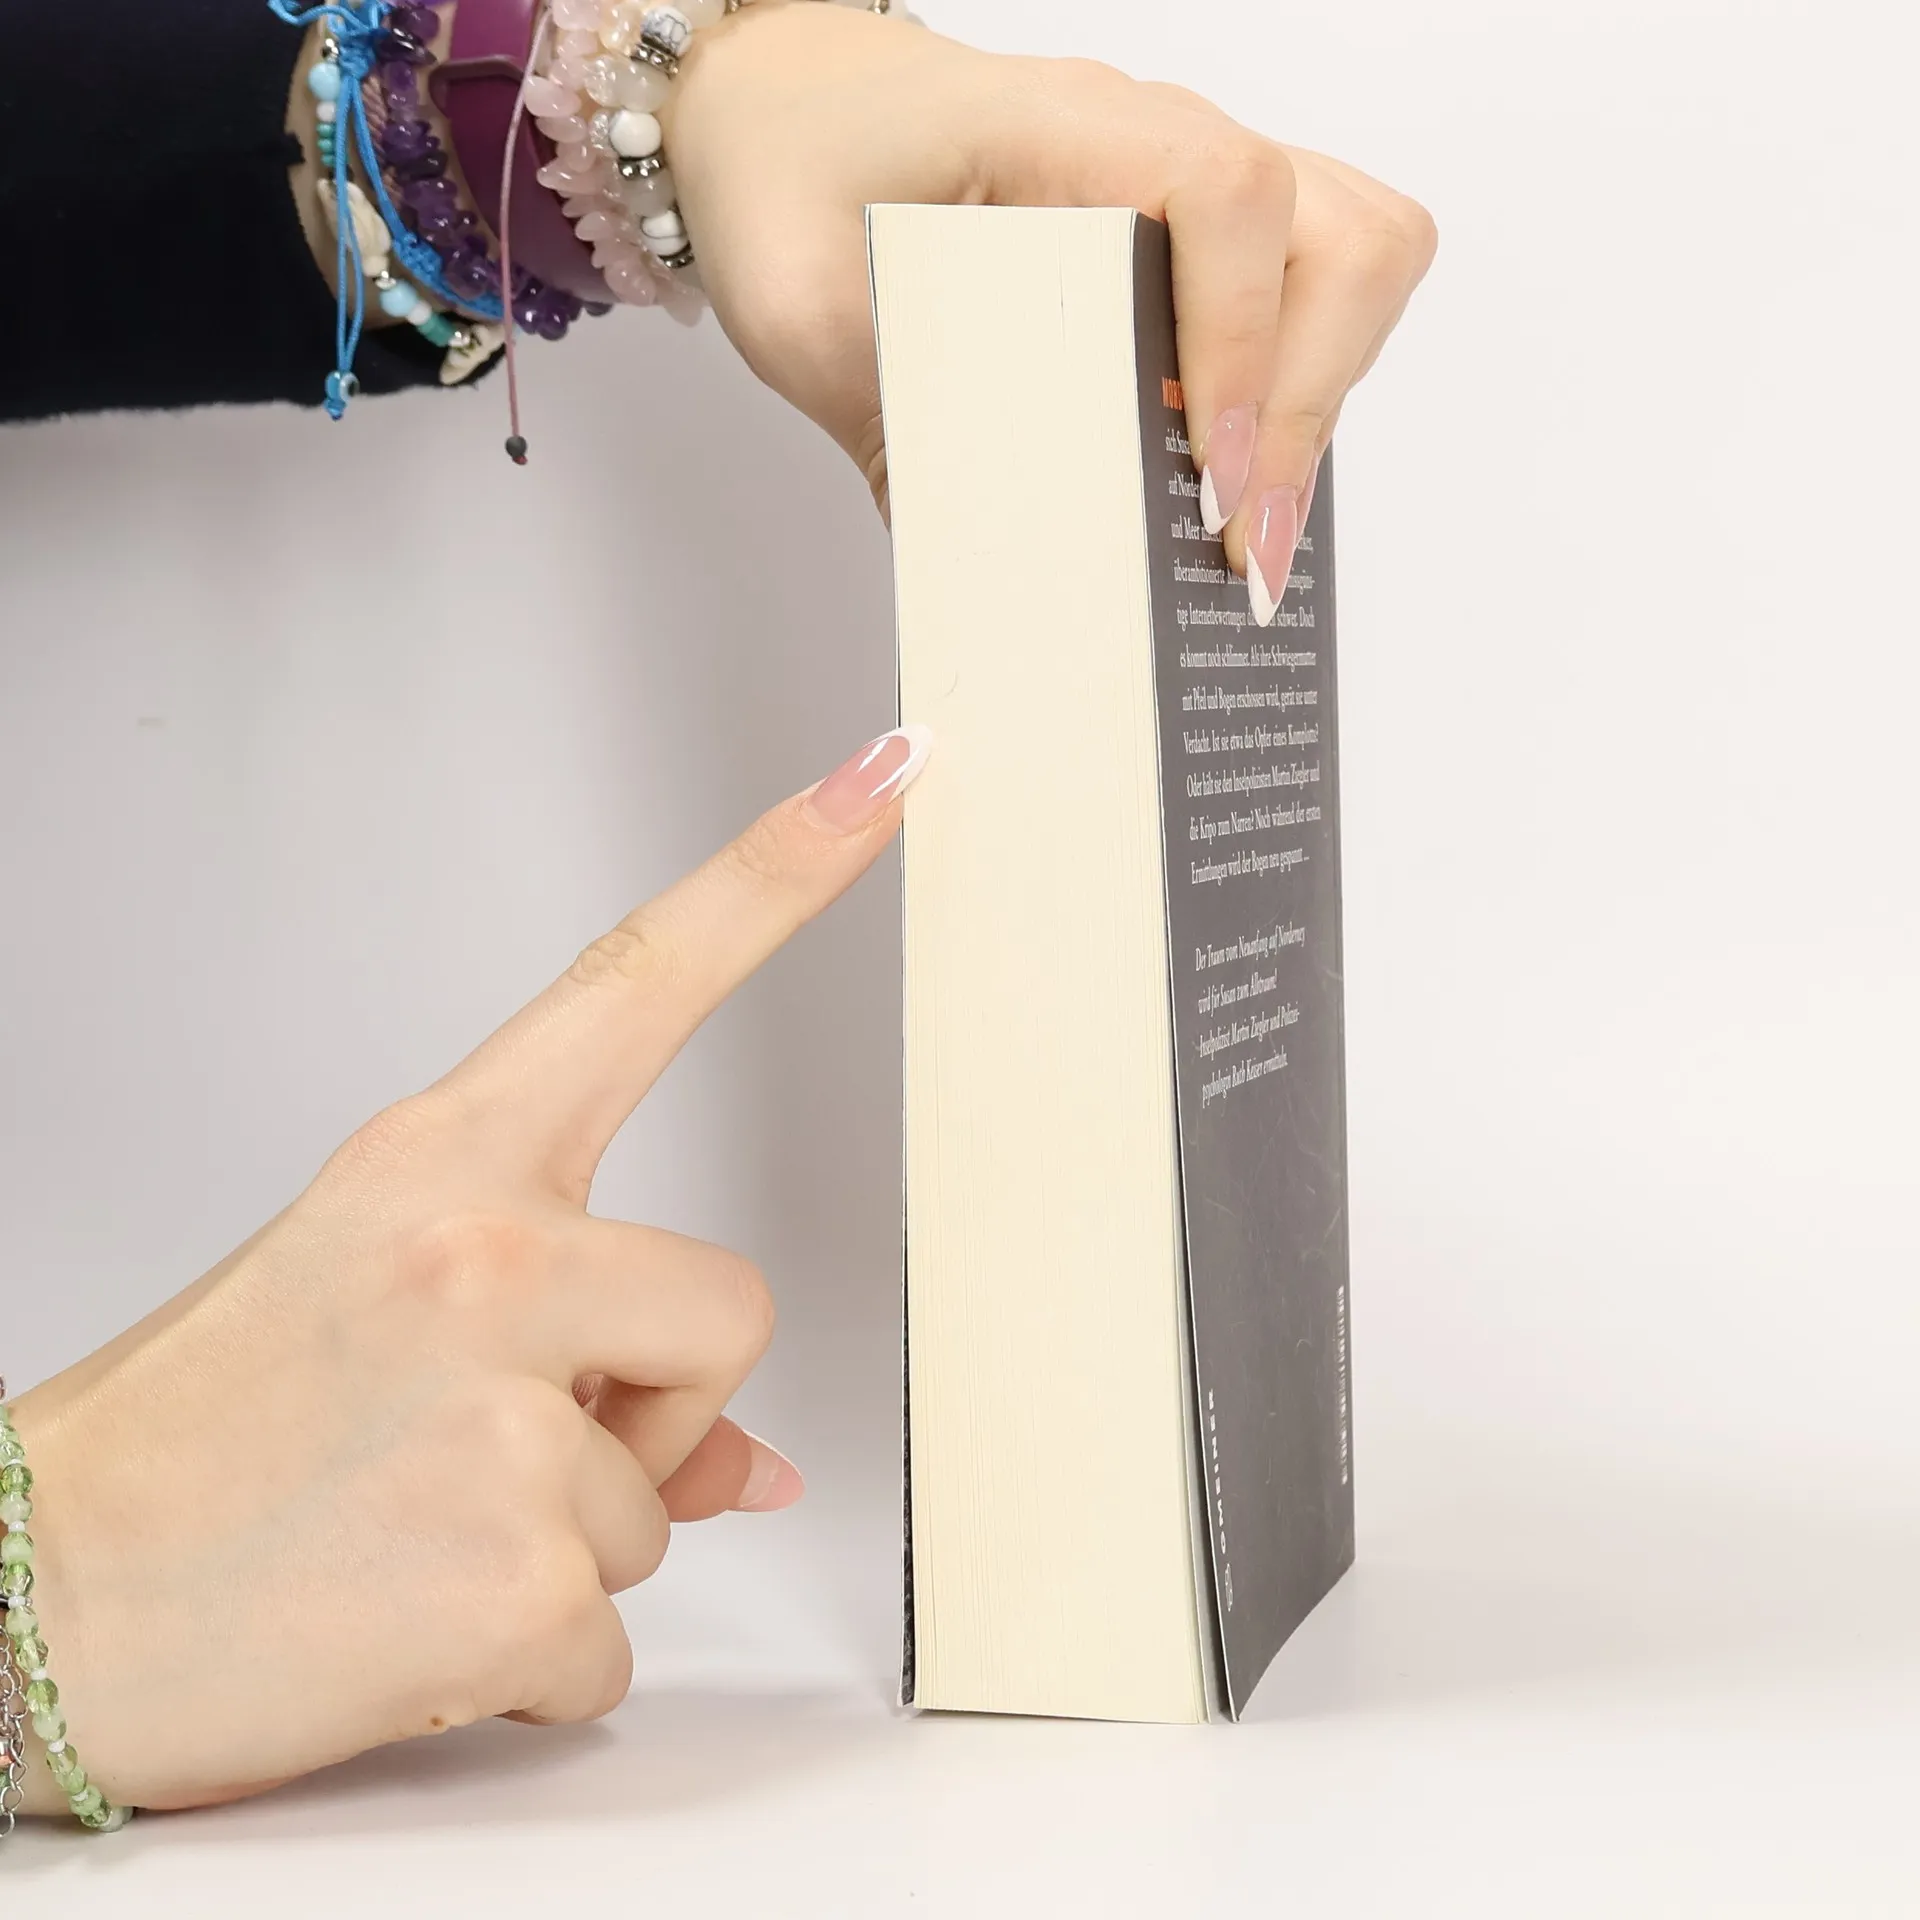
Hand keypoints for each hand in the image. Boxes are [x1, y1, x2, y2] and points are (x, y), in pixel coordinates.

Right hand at [8, 725, 931, 1813]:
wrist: (21, 1606)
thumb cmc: (193, 1439)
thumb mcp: (367, 1316)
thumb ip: (569, 1346)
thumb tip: (751, 1461)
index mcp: (442, 1161)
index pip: (639, 979)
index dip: (779, 873)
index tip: (885, 777)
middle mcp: (482, 1254)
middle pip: (733, 1308)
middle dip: (660, 1402)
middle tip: (502, 1449)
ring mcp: (502, 1416)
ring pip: (673, 1491)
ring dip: (574, 1539)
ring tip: (410, 1536)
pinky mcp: (513, 1575)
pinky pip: (614, 1633)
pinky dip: (536, 1660)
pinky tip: (405, 1624)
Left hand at [667, 5, 1435, 608]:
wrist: (786, 110)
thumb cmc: (791, 179)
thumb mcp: (803, 311)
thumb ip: (888, 427)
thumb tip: (989, 580)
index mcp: (1064, 127)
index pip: (1228, 201)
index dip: (1245, 346)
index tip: (1211, 480)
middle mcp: (1157, 139)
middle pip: (1342, 235)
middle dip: (1310, 404)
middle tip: (1240, 542)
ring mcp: (1191, 180)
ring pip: (1353, 259)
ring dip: (1320, 395)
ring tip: (1246, 520)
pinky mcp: (1196, 234)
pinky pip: (1313, 287)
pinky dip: (1302, 384)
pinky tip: (1229, 474)